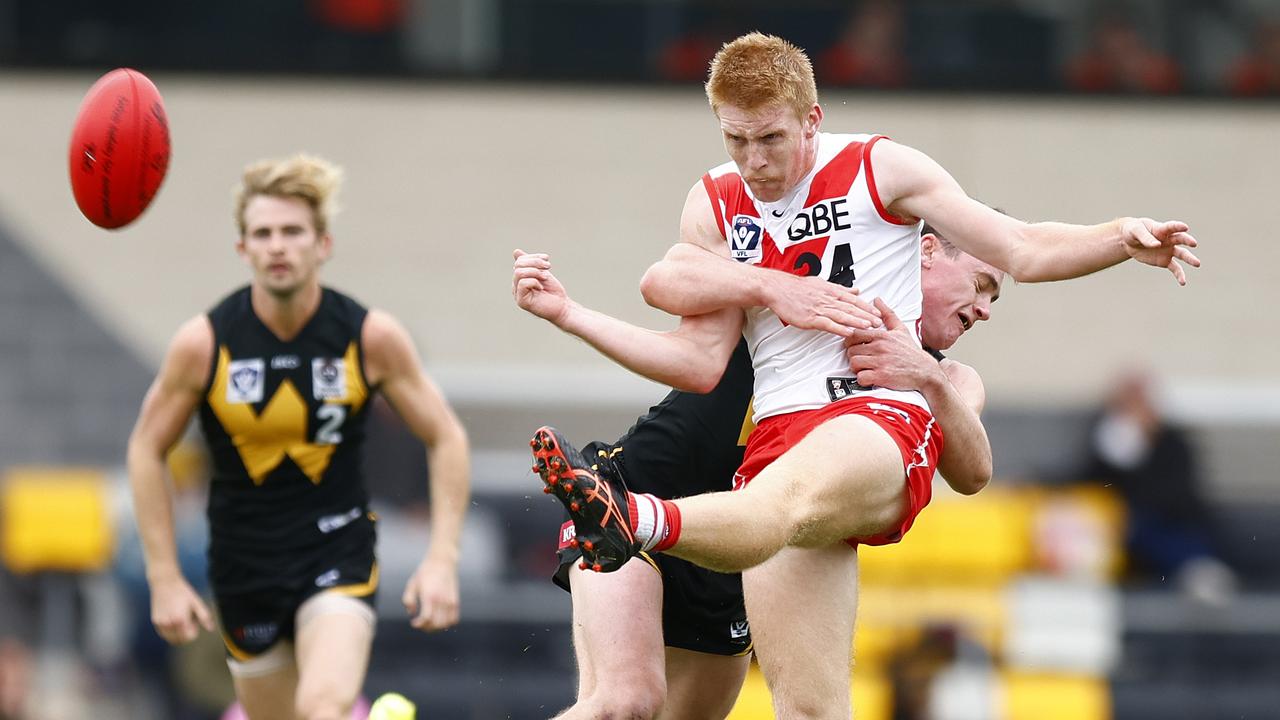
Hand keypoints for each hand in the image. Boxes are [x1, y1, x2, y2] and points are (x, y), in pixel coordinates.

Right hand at [149, 574, 214, 644]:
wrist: (165, 583)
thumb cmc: (183, 592)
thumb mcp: (197, 602)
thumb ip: (205, 617)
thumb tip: (211, 629)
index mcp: (180, 620)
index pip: (189, 638)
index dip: (194, 632)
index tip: (194, 622)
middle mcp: (168, 624)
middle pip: (179, 641)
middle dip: (186, 634)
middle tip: (188, 619)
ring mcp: (160, 623)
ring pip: (171, 639)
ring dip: (177, 634)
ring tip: (180, 618)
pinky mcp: (155, 621)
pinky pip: (164, 634)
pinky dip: (170, 631)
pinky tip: (173, 618)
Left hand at [402, 555, 459, 632]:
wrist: (443, 561)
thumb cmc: (425, 572)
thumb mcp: (412, 583)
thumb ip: (408, 600)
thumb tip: (412, 613)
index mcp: (429, 595)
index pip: (426, 618)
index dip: (419, 624)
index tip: (414, 622)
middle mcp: (441, 599)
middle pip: (436, 624)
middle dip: (426, 628)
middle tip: (420, 624)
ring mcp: (450, 601)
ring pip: (445, 624)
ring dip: (436, 628)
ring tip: (430, 623)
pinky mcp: (456, 600)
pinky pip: (454, 619)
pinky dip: (447, 623)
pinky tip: (440, 619)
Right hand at [512, 249, 571, 324]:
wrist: (562, 307)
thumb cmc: (553, 292)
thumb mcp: (542, 272)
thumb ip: (530, 263)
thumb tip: (516, 252)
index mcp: (520, 279)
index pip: (520, 261)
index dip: (533, 257)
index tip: (547, 258)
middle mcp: (516, 286)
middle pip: (518, 265)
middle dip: (535, 263)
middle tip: (548, 267)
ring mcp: (517, 294)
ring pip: (519, 273)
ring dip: (535, 271)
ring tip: (546, 277)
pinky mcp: (521, 302)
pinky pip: (522, 284)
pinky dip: (534, 282)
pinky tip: (541, 287)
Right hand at [765, 272, 881, 335]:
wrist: (778, 288)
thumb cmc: (796, 287)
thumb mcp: (822, 283)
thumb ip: (840, 289)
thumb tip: (856, 291)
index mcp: (831, 291)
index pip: (853, 300)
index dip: (867, 307)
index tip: (878, 313)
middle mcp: (827, 299)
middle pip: (851, 308)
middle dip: (866, 315)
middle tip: (879, 322)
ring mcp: (819, 309)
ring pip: (842, 316)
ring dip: (857, 321)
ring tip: (869, 326)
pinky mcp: (810, 318)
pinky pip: (827, 324)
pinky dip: (839, 328)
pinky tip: (848, 332)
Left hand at [844, 299, 943, 389]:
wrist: (925, 372)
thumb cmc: (911, 353)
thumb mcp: (901, 330)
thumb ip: (887, 314)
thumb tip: (877, 300)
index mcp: (883, 336)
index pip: (854, 333)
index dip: (850, 341)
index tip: (854, 346)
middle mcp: (880, 347)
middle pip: (851, 350)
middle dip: (854, 356)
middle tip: (861, 359)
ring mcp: (881, 362)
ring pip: (854, 363)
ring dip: (857, 368)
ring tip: (865, 368)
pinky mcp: (882, 376)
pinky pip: (861, 378)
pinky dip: (863, 379)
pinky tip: (870, 377)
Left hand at [1120, 218, 1200, 285]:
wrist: (1129, 241)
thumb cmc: (1133, 231)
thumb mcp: (1135, 231)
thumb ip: (1145, 237)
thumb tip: (1157, 245)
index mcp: (1161, 229)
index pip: (1172, 226)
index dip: (1178, 226)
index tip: (1185, 227)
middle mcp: (1169, 239)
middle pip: (1180, 239)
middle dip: (1187, 241)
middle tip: (1194, 244)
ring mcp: (1169, 250)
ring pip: (1182, 254)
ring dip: (1189, 259)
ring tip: (1197, 264)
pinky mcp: (1165, 261)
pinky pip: (1175, 268)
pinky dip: (1179, 274)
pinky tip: (1183, 282)